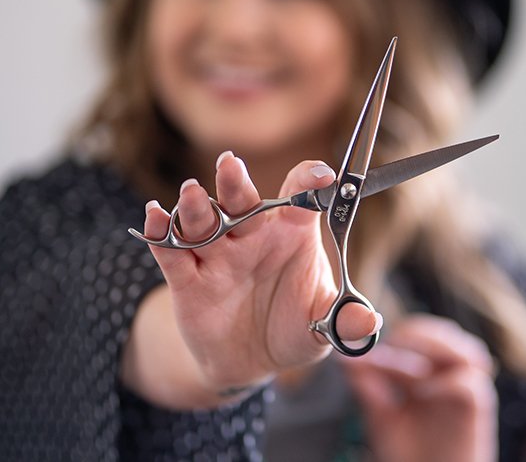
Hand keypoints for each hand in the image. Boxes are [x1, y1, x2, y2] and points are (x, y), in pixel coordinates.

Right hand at [141, 152, 377, 397]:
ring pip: (204, 221)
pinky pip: (172, 251)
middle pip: (243, 201)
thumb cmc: (294, 330)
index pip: (300, 198)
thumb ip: (344, 320)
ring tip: (192, 193)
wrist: (251, 361)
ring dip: (197, 206)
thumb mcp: (324, 329)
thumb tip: (370, 321)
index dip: (309, 181)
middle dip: (235, 183)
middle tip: (230, 164)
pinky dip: (161, 232)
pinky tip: (155, 215)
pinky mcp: (187, 278)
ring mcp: (218, 255)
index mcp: (292, 236)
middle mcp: (253, 237)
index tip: (321, 174)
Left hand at [342, 314, 497, 461]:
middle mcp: (451, 375)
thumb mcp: (382, 416)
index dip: (393, 337)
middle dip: (414, 336)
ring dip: (436, 350)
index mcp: (429, 372)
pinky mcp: (479, 410)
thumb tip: (346, 358)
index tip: (365, 351)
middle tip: (388, 353)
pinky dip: (446, 382)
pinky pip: (470, 383)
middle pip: (444, 332)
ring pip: (467, 349)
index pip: (417, 334)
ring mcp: (468, 390)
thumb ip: (368, 387)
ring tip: (408, 370)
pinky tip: (423, 392)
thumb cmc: (411, 455)